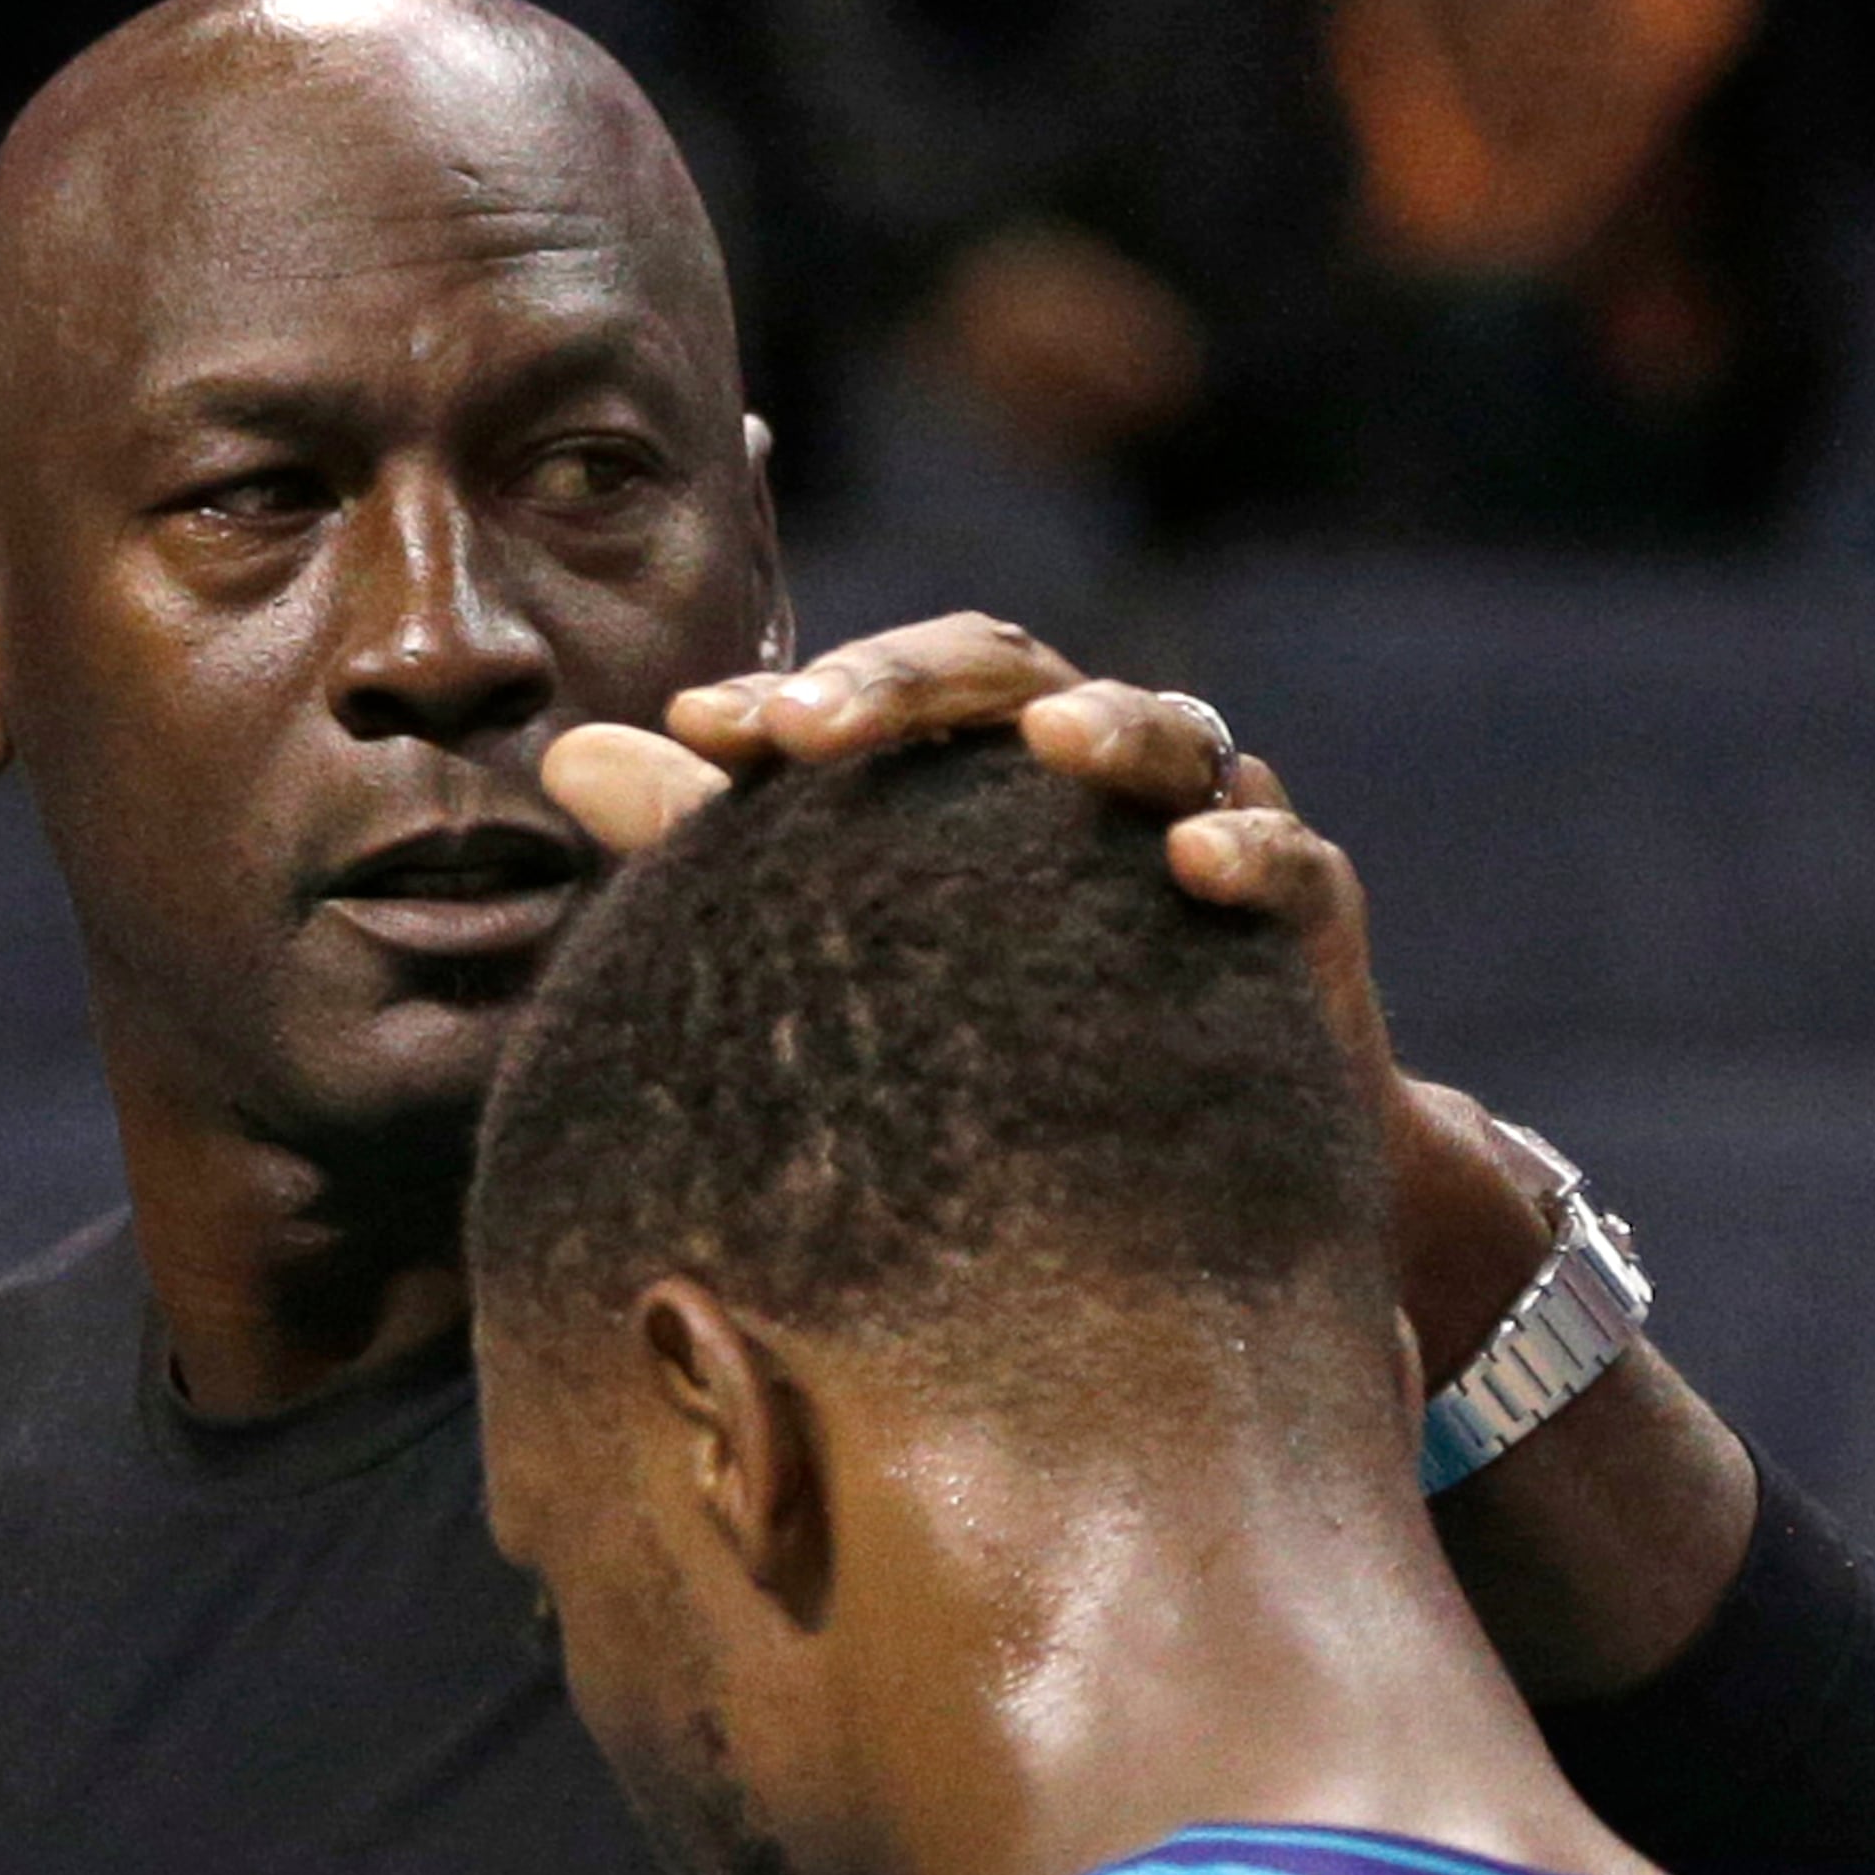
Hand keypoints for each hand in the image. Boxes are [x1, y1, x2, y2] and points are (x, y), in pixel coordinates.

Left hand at [572, 616, 1559, 1384]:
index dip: (808, 692)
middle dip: (917, 687)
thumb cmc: (1006, 1050)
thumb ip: (731, 854)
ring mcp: (1212, 833)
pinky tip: (1190, 868)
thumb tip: (570, 757)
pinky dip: (1250, 854)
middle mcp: (1100, 777)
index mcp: (987, 769)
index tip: (696, 729)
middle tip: (809, 731)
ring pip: (1174, 735)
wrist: (1192, 1202)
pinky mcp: (1305, 926)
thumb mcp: (861, 952)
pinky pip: (1296, 866)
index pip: (899, 686)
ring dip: (1113, 727)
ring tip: (1045, 742)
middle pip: (1020, 673)